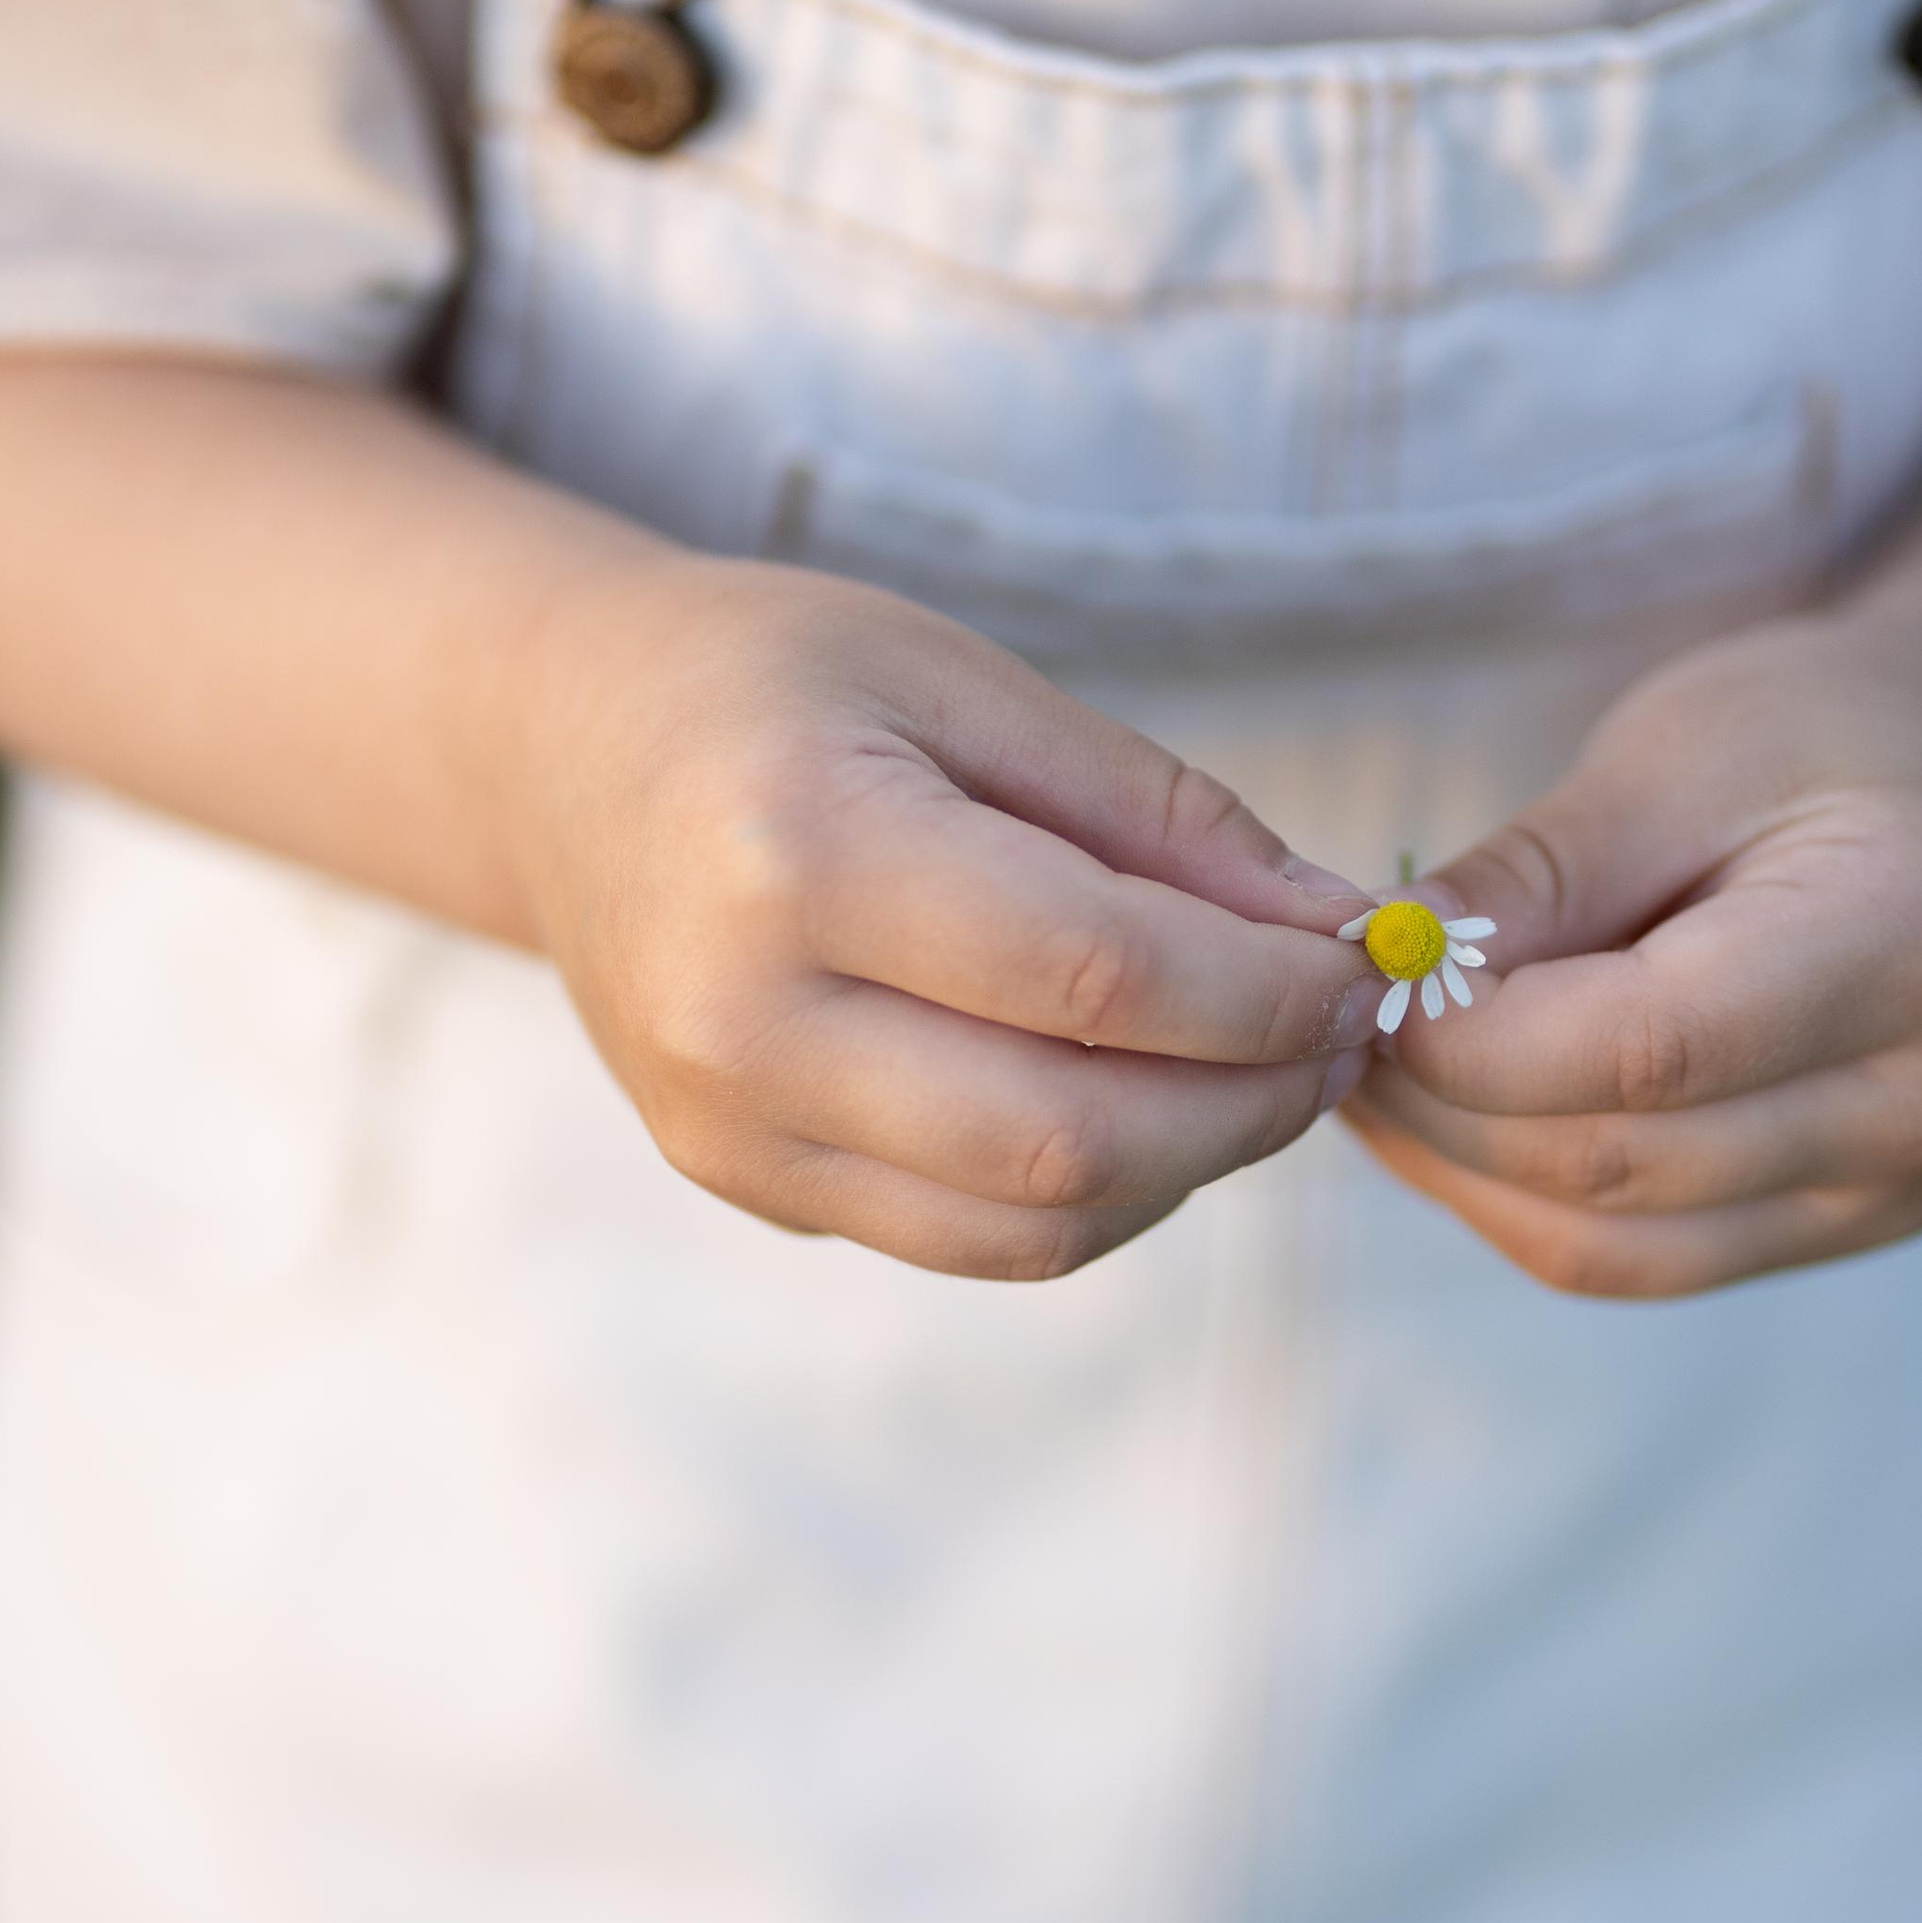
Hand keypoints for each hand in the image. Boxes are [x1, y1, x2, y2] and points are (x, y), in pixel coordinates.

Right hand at [502, 548, 1382, 1278]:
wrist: (557, 756)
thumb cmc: (772, 686)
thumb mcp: (963, 682)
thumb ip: (1156, 813)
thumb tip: (1337, 932)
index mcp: (797, 852)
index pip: (1094, 978)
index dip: (1266, 994)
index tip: (1364, 966)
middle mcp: (744, 1016)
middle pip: (1070, 1138)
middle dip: (1252, 1103)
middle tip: (1338, 1036)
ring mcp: (730, 1124)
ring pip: (1032, 1225)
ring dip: (1189, 1168)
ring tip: (1256, 1076)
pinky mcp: (742, 1182)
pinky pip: (968, 1240)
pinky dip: (1093, 1194)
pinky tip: (1144, 1108)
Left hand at [1341, 617, 1921, 1298]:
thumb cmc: (1806, 744)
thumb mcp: (1669, 752)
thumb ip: (1532, 875)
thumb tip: (1383, 970)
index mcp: (1913, 940)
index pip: (1650, 1050)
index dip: (1475, 1037)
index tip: (1368, 977)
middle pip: (1614, 1162)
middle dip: (1441, 1099)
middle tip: (1338, 1021)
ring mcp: (1890, 1190)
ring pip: (1600, 1240)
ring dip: (1453, 1164)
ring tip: (1376, 1066)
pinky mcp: (1839, 1230)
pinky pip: (1626, 1260)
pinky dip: (1504, 1199)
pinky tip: (1443, 1117)